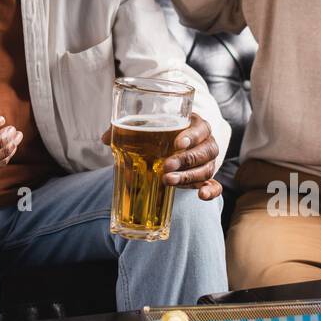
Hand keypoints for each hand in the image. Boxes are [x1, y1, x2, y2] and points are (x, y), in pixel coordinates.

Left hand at [103, 112, 221, 200]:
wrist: (173, 144)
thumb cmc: (161, 132)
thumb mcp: (148, 127)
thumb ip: (129, 129)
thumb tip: (105, 138)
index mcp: (194, 124)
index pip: (200, 128)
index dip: (191, 136)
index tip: (177, 143)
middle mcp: (206, 142)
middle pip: (205, 150)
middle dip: (185, 160)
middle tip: (166, 166)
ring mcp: (208, 161)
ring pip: (207, 168)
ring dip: (189, 177)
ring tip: (168, 181)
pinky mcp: (207, 178)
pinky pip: (215, 185)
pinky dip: (211, 191)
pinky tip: (201, 196)